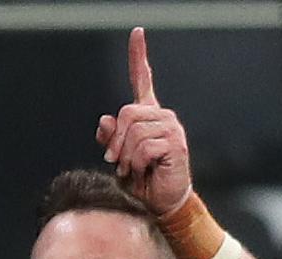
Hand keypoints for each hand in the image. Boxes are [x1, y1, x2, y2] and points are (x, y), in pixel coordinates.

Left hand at [95, 27, 191, 215]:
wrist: (161, 202)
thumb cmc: (141, 180)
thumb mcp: (118, 157)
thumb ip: (111, 138)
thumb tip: (105, 121)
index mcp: (148, 116)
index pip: (143, 80)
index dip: (138, 56)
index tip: (137, 33)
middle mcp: (162, 117)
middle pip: (126, 113)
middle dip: (116, 141)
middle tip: (117, 162)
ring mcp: (171, 128)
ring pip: (134, 131)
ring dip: (126, 156)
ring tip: (132, 169)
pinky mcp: (176, 144)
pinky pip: (144, 146)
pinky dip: (136, 162)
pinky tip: (143, 170)